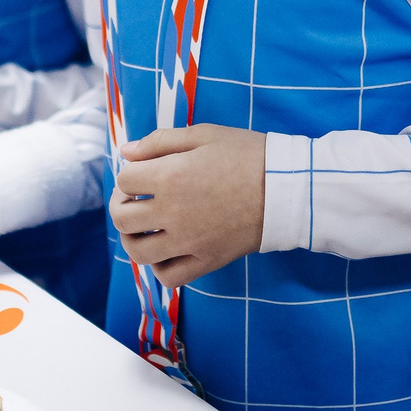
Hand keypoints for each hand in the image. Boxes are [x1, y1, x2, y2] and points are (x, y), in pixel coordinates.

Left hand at [107, 124, 264, 286]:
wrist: (288, 187)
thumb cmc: (247, 154)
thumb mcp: (204, 134)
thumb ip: (159, 142)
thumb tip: (125, 152)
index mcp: (169, 177)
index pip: (125, 180)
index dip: (129, 173)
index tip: (142, 172)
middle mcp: (172, 213)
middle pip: (122, 218)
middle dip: (122, 204)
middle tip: (135, 198)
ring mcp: (188, 242)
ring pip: (138, 252)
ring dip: (132, 238)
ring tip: (145, 227)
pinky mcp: (206, 260)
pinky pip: (168, 276)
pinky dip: (159, 267)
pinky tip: (166, 251)